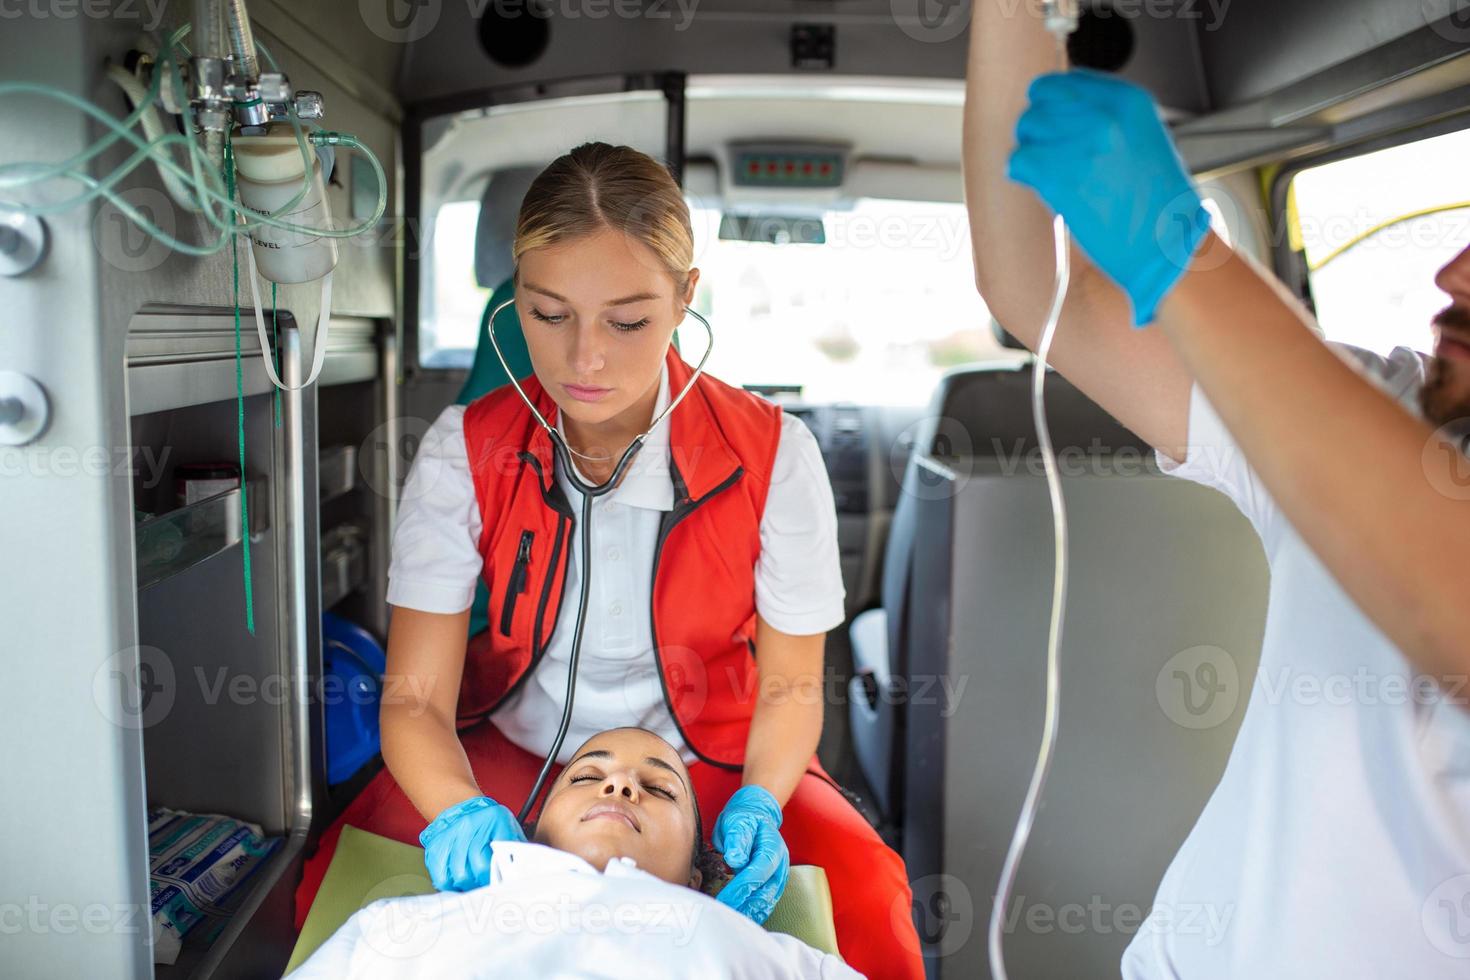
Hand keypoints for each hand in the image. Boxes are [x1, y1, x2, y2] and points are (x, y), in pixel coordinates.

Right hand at [418, 795, 525, 891]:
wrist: (462, 808)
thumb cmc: (489, 823)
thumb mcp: (509, 828)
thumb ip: (517, 848)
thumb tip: (524, 872)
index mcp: (495, 818)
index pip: (501, 855)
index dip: (503, 874)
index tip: (505, 884)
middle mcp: (470, 824)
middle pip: (480, 868)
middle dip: (486, 882)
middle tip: (490, 885)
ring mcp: (450, 835)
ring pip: (460, 876)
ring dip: (469, 885)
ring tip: (475, 882)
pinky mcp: (435, 846)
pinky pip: (442, 877)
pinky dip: (451, 886)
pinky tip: (459, 881)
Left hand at [712, 785, 788, 923]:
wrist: (756, 816)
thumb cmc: (744, 819)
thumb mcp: (737, 822)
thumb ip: (737, 839)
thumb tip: (736, 859)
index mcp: (772, 847)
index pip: (758, 872)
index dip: (741, 888)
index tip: (723, 899)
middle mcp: (780, 865)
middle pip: (764, 892)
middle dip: (742, 906)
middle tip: (721, 915)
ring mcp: (779, 876)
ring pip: (767, 901)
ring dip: (749, 913)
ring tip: (729, 921)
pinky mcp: (774, 885)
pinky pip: (766, 904)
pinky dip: (755, 914)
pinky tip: (741, 920)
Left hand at [1007, 69, 1211, 326]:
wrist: (1166, 244)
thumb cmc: (1158, 201)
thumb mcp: (1145, 138)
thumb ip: (1108, 119)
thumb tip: (1067, 113)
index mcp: (1128, 102)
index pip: (1065, 82)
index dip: (1051, 101)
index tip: (1050, 119)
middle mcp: (1103, 116)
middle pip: (1039, 104)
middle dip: (1038, 128)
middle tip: (1047, 153)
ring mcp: (1079, 145)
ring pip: (1025, 130)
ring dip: (1030, 151)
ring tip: (1048, 173)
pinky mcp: (1058, 177)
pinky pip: (1018, 161)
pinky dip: (1022, 174)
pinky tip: (1041, 187)